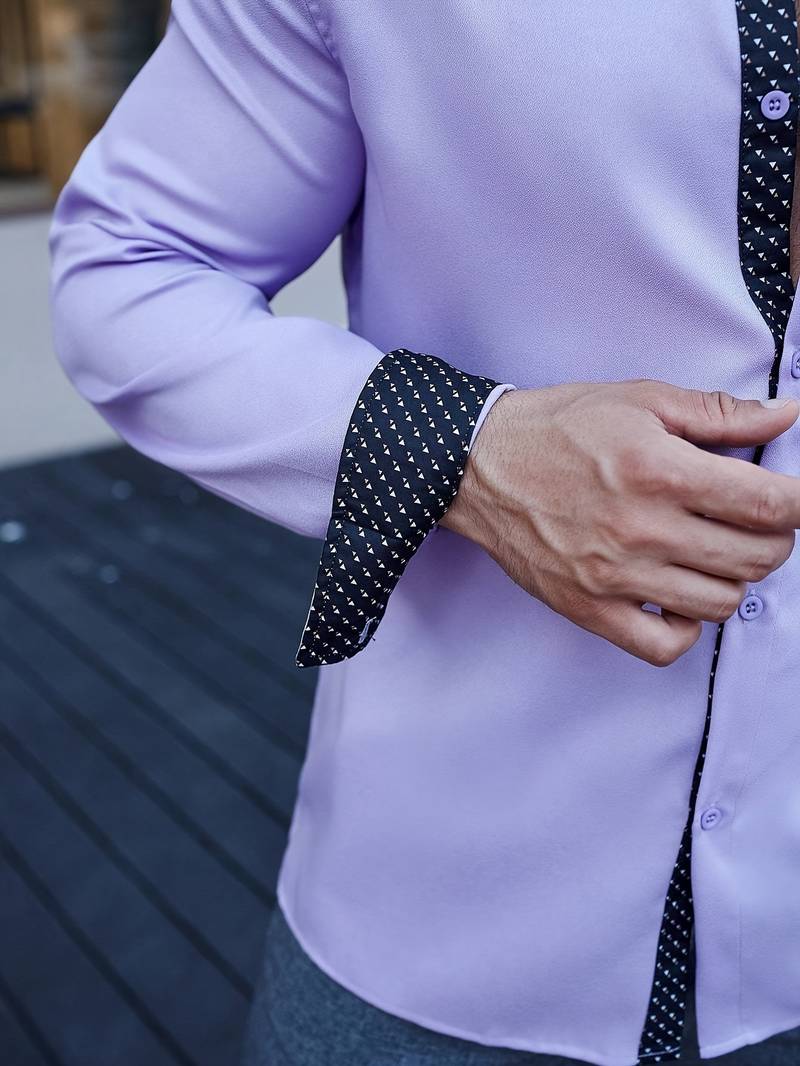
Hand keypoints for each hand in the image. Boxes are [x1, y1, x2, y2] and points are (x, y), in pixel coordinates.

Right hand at [440, 380, 799, 665]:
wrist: (478, 466)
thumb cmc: (556, 429)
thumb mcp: (639, 400)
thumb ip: (718, 414)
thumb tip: (787, 415)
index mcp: (661, 470)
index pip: (770, 505)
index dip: (798, 503)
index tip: (790, 499)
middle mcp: (643, 529)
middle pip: (755, 558)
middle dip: (774, 539)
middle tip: (755, 521)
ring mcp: (616, 576)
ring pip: (720, 603)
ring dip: (732, 578)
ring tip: (712, 553)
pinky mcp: (590, 608)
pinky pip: (664, 645)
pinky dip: (686, 627)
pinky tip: (678, 596)